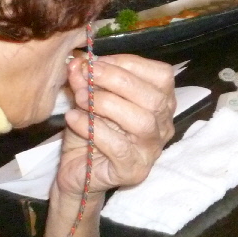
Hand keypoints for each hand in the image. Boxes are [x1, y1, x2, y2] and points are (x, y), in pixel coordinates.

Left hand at [56, 54, 174, 197]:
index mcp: (161, 103)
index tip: (98, 61)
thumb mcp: (87, 102)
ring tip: (81, 98)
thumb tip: (78, 63)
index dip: (130, 64)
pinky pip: (119, 146)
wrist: (78, 175)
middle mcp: (163, 125)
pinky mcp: (134, 170)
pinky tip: (74, 119)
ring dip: (108, 104)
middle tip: (88, 74)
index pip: (162, 76)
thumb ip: (86, 83)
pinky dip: (94, 128)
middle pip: (154, 97)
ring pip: (143, 121)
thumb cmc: (89, 134)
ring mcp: (151, 150)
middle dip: (119, 80)